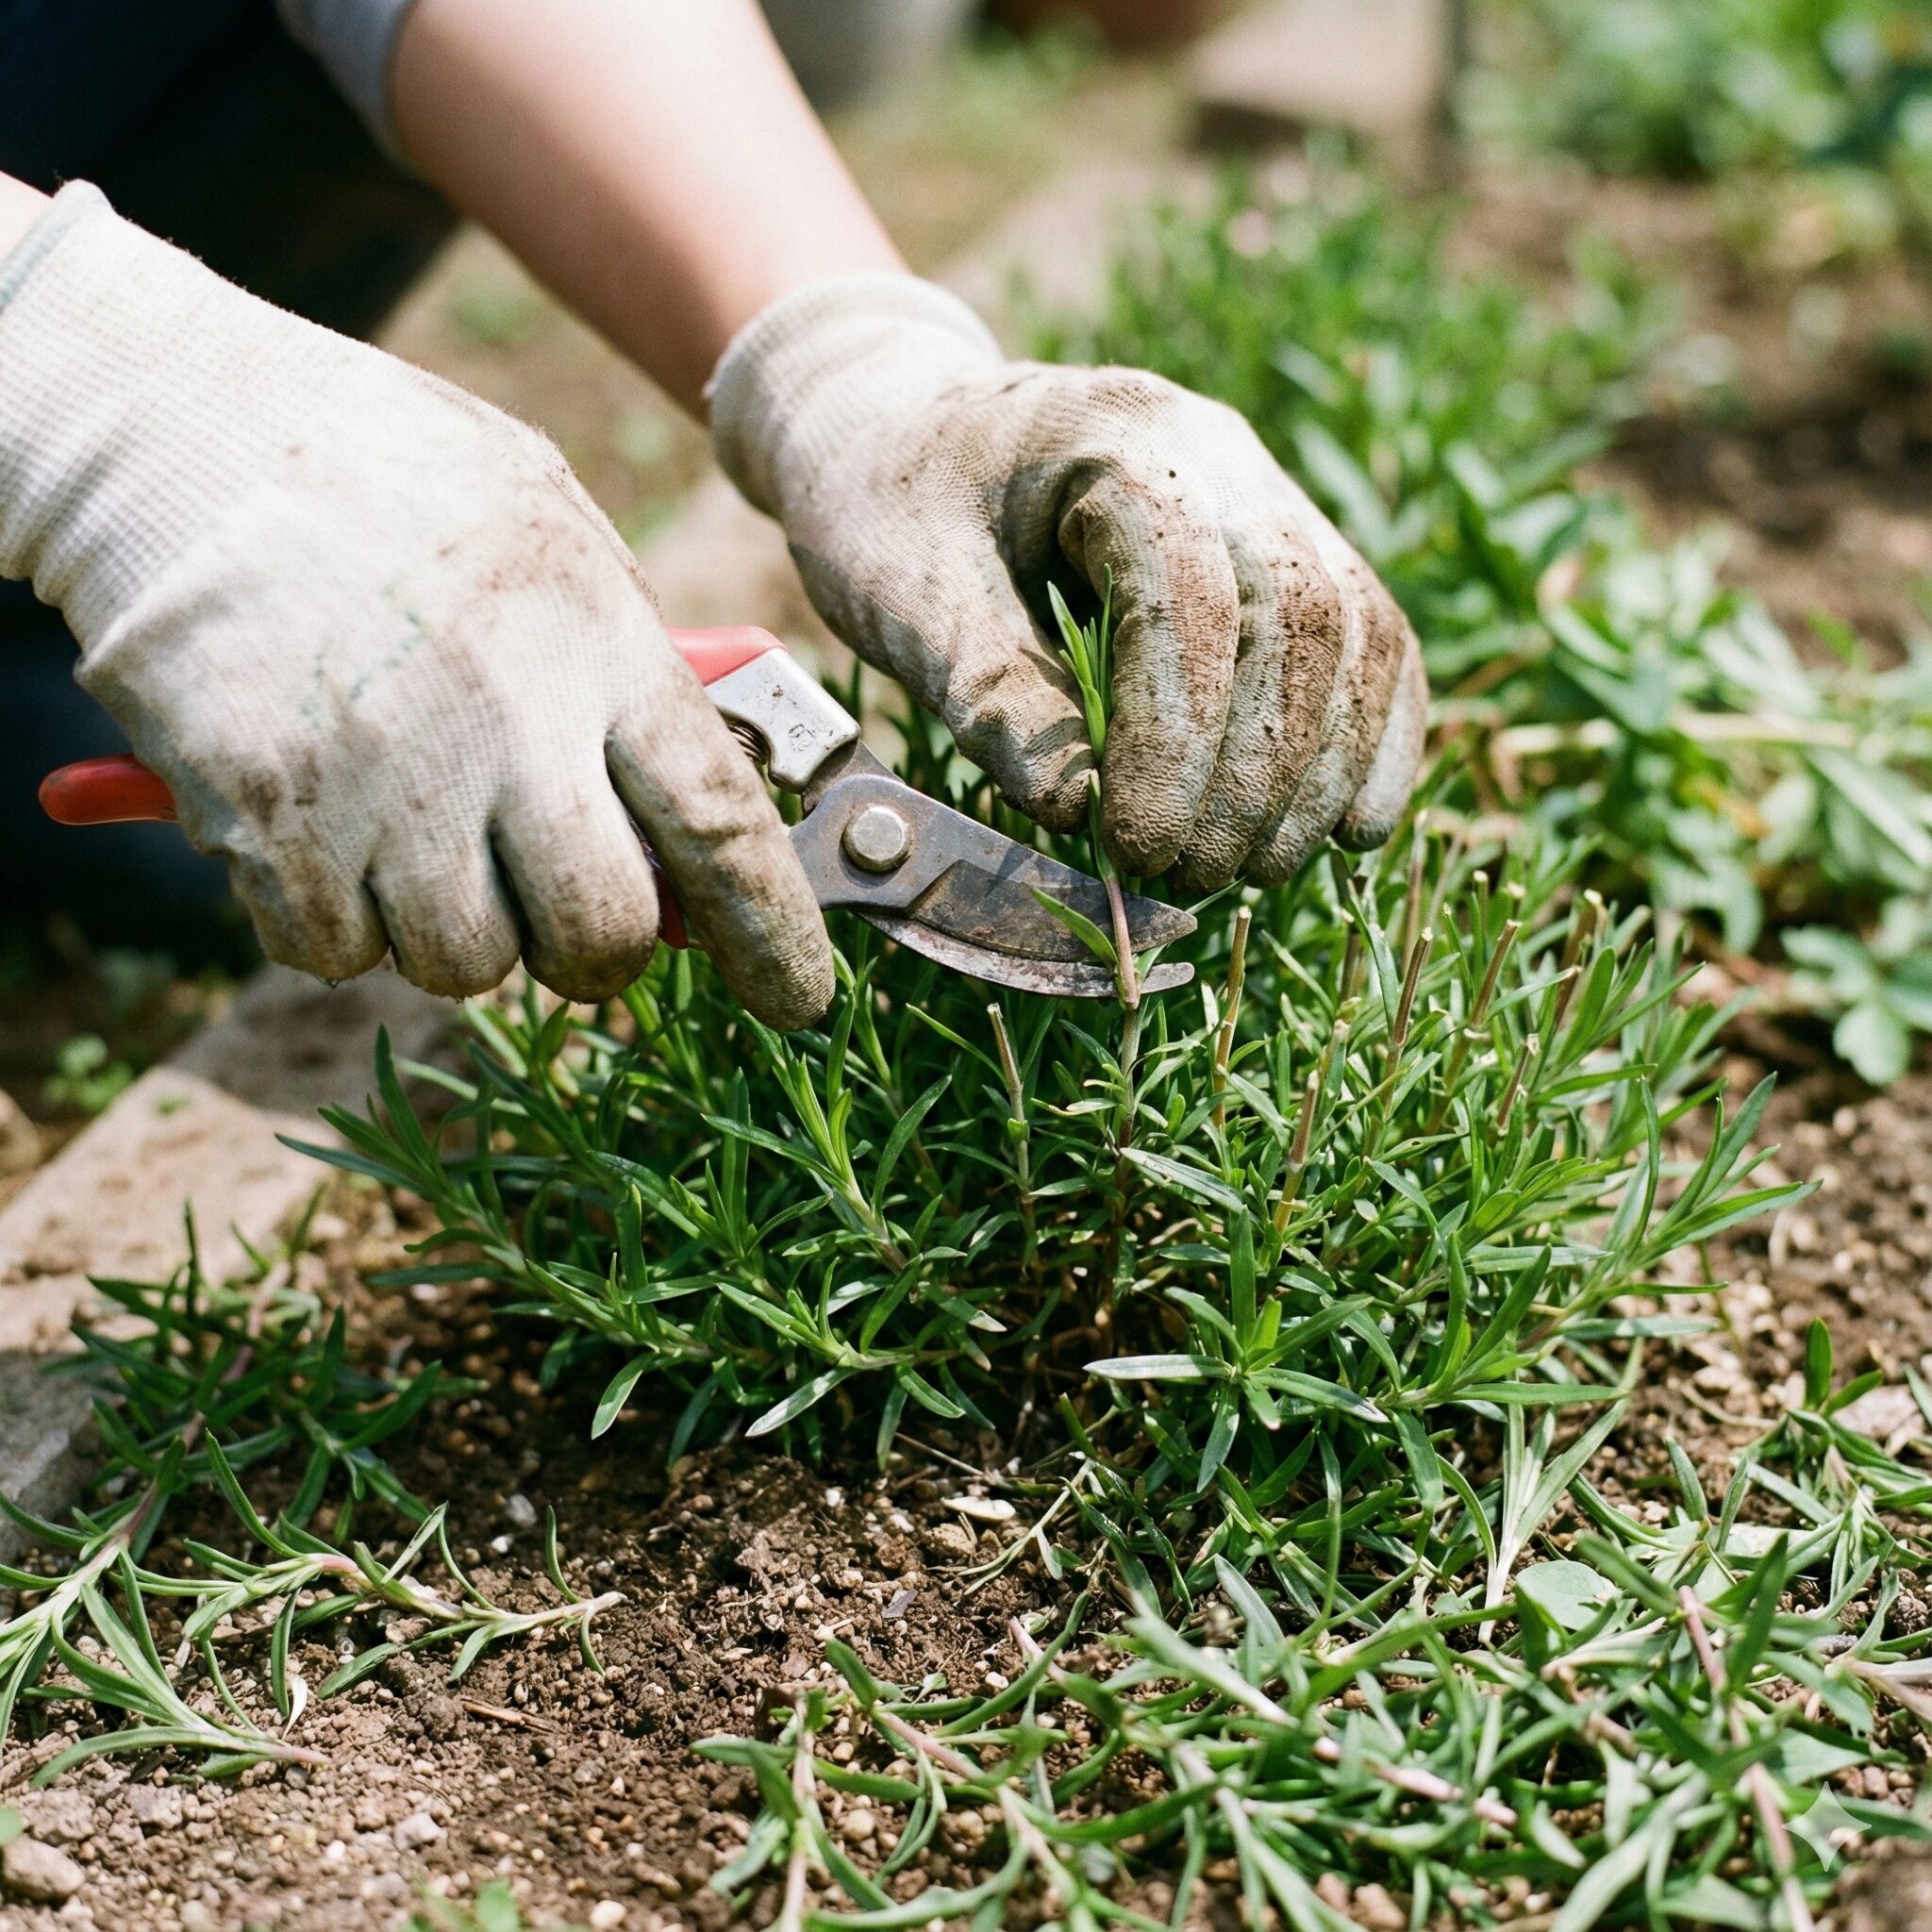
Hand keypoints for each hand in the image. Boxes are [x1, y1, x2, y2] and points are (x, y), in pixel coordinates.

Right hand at [0, 185, 830, 1022]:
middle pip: (599, 937)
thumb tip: (704, 825)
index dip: (773, 932)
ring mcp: (379, 781)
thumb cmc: (388, 478)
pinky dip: (339, 919)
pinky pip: (336, 953)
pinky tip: (329, 819)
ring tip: (416, 821)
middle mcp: (503, 723)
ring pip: (466, 964)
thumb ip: (636, 671)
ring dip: (456, 928)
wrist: (168, 426)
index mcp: (594, 641)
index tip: (802, 998)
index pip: (719, 822)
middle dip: (596, 952)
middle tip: (564, 909)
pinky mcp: (266, 822)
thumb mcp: (552, 529)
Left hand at [713, 276, 1425, 888]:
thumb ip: (989, 696)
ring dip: (1318, 773)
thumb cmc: (888, 504)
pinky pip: (1369, 644)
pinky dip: (1367, 742)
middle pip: (1300, 618)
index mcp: (1120, 437)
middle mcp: (1221, 455)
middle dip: (1258, 772)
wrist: (902, 426)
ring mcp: (1268, 497)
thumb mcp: (906, 594)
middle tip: (1191, 878)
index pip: (1193, 596)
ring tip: (1250, 872)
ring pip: (1355, 635)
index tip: (1138, 848)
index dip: (1181, 739)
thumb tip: (1076, 815)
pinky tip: (1346, 830)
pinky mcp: (1287, 553)